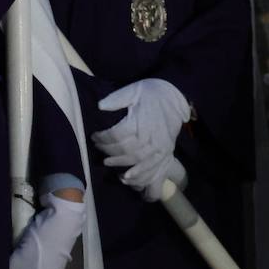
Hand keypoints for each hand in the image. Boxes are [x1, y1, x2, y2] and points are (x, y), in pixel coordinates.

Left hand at [92, 78, 190, 201]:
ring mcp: (160, 147)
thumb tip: (100, 106)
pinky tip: (128, 178)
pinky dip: (141, 176)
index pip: (116, 135)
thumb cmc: (150, 93)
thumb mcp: (132, 90)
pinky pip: (153, 169)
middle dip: (109, 152)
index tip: (94, 136)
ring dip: (122, 165)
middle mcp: (151, 136)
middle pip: (126, 150)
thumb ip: (116, 99)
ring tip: (109, 164)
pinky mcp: (166, 152)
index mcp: (140, 121)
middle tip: (99, 150)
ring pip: (138, 161)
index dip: (102, 137)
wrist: (174, 97)